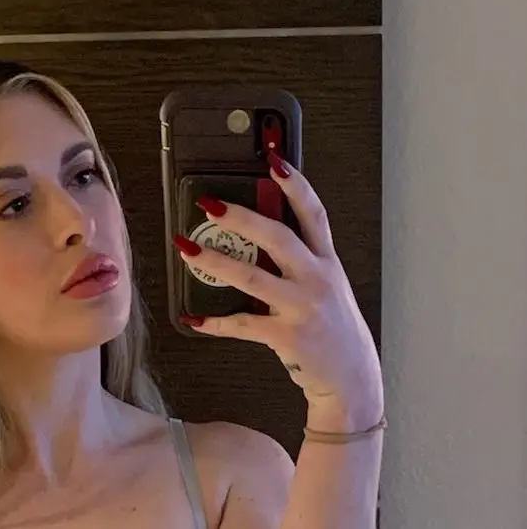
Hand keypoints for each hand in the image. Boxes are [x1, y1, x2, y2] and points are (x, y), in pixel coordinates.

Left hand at [173, 153, 382, 431]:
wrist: (351, 378)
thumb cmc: (330, 326)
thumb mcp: (323, 285)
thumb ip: (297, 259)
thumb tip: (255, 231)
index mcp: (326, 262)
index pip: (314, 215)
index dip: (296, 186)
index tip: (274, 160)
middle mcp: (318, 280)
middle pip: (279, 239)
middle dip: (242, 218)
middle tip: (209, 204)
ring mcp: (303, 309)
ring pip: (254, 279)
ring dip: (216, 262)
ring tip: (187, 249)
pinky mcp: (287, 337)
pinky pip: (243, 324)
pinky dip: (215, 322)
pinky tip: (193, 317)